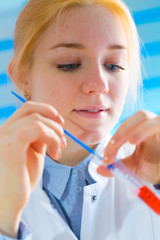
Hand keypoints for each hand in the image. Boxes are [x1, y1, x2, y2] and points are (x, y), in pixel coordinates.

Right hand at [0, 101, 65, 236]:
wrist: (10, 202)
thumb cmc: (22, 178)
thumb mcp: (34, 151)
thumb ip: (40, 136)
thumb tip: (54, 125)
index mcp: (8, 130)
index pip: (27, 108)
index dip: (46, 109)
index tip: (61, 122)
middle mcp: (3, 131)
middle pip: (33, 112)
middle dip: (55, 124)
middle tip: (63, 142)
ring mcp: (5, 139)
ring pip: (37, 121)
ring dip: (55, 133)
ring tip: (59, 150)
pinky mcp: (11, 149)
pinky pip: (34, 130)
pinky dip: (51, 138)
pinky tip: (54, 153)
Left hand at [98, 110, 159, 183]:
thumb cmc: (151, 167)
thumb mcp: (131, 166)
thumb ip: (117, 165)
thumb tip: (100, 168)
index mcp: (142, 129)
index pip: (127, 126)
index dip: (115, 137)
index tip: (106, 157)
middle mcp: (152, 125)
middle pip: (139, 115)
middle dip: (123, 130)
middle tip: (113, 145)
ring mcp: (159, 128)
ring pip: (147, 117)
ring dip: (136, 129)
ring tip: (130, 142)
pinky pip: (158, 125)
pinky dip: (147, 130)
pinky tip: (137, 142)